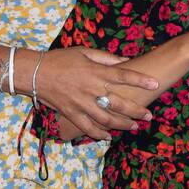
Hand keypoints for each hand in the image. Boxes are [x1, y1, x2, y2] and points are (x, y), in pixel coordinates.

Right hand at [35, 47, 157, 141]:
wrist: (34, 72)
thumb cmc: (60, 59)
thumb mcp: (84, 52)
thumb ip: (106, 58)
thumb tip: (126, 61)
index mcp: (95, 71)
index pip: (123, 75)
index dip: (140, 80)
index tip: (155, 83)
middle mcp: (90, 89)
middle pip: (119, 102)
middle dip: (136, 111)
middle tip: (149, 116)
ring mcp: (81, 103)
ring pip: (106, 118)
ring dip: (122, 124)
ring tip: (134, 127)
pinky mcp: (71, 113)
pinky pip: (87, 127)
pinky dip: (98, 134)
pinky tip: (108, 137)